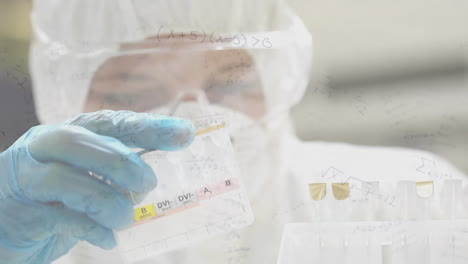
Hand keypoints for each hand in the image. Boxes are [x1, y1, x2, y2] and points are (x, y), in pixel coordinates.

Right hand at [0, 110, 194, 263]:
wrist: (2, 228)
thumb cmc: (49, 201)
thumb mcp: (82, 180)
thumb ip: (109, 175)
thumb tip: (147, 181)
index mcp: (65, 135)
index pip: (110, 122)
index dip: (149, 126)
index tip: (185, 133)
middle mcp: (42, 148)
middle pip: (82, 141)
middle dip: (123, 163)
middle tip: (148, 185)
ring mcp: (26, 180)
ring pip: (68, 179)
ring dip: (108, 201)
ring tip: (126, 218)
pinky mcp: (19, 215)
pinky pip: (60, 219)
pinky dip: (92, 229)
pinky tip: (108, 239)